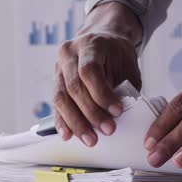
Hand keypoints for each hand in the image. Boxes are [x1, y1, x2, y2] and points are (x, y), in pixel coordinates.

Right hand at [53, 1, 142, 146]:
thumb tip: (119, 115)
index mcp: (89, 45)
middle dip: (91, 113)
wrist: (102, 41)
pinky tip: (68, 136)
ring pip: (61, 98)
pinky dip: (62, 121)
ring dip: (76, 122)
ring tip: (90, 140)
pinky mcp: (54, 82)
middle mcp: (68, 54)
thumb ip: (124, 88)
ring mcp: (58, 67)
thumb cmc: (117, 55)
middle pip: (74, 87)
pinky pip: (55, 105)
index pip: (89, 71)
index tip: (117, 112)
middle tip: (107, 131)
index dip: (102, 94)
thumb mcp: (127, 66)